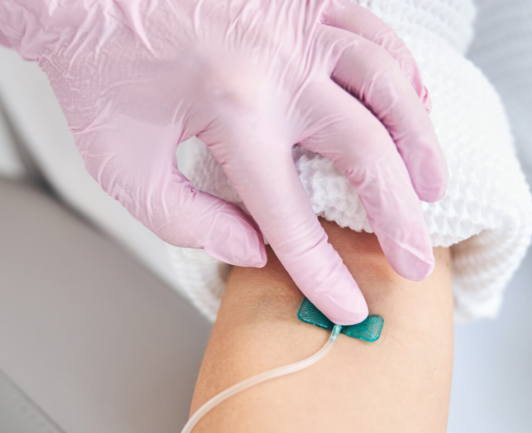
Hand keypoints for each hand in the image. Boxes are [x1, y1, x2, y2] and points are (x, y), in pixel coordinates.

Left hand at [0, 0, 446, 323]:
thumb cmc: (100, 78)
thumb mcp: (125, 169)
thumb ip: (191, 223)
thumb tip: (256, 250)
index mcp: (233, 112)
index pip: (292, 215)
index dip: (323, 272)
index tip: (350, 306)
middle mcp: (279, 64)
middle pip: (367, 152)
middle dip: (399, 217)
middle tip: (412, 259)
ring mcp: (298, 22)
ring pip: (390, 84)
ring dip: (421, 142)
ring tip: (432, 187)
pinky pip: (376, 32)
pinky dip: (406, 72)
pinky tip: (414, 105)